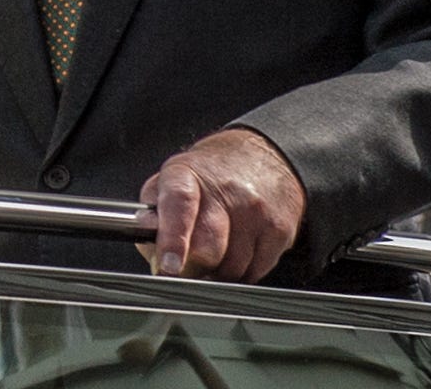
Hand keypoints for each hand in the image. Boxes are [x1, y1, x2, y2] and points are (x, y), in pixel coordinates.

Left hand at [138, 128, 306, 281]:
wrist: (264, 155)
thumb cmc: (210, 175)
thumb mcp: (171, 179)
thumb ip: (152, 214)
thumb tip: (150, 249)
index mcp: (188, 176)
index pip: (179, 206)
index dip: (173, 240)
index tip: (168, 266)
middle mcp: (226, 192)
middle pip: (207, 250)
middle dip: (191, 267)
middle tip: (186, 264)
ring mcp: (256, 212)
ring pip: (231, 269)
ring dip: (217, 272)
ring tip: (215, 250)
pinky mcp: (280, 231)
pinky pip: (255, 273)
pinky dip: (241, 273)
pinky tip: (237, 252)